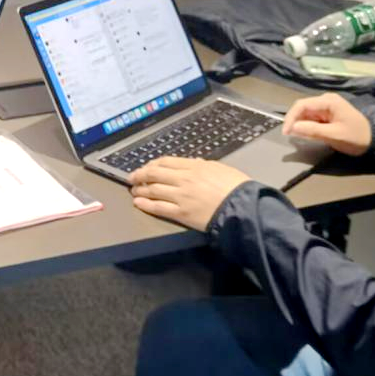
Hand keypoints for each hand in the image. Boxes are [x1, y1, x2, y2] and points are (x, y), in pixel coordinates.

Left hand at [129, 157, 250, 230]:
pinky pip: (158, 207)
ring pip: (153, 190)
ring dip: (140, 189)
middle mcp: (183, 179)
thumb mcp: (219, 168)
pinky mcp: (181, 213)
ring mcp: (180, 196)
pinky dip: (145, 204)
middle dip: (140, 175)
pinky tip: (138, 202)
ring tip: (133, 190)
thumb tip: (192, 163)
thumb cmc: (236, 186)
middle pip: (154, 174)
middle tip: (132, 178)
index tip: (146, 167)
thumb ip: (202, 166)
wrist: (242, 207)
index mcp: (193, 166)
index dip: (152, 164)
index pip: (166, 162)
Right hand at [281, 92, 371, 155]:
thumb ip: (313, 130)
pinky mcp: (328, 114)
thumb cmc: (356, 137)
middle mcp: (326, 100)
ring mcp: (327, 107)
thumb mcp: (334, 135)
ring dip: (300, 124)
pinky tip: (308, 135)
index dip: (290, 118)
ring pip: (306, 114)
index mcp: (328, 101)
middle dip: (294, 121)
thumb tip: (293, 128)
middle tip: (290, 136)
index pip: (301, 105)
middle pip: (302, 108)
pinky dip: (307, 126)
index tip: (286, 133)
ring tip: (298, 137)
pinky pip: (312, 118)